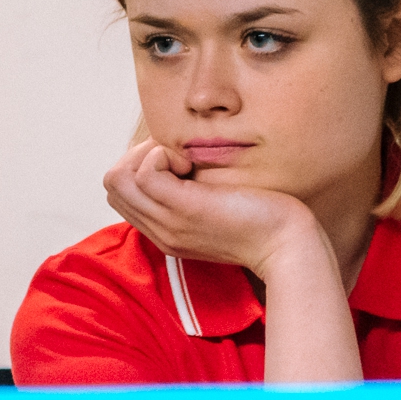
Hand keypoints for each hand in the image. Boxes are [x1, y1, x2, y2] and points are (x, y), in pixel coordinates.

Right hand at [101, 140, 322, 279]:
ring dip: (149, 155)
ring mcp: (169, 223)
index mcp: (166, 232)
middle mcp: (160, 231)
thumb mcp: (217, 207)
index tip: (177, 163)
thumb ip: (193, 193)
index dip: (140, 167)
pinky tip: (191, 164)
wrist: (287, 244)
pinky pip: (145, 173)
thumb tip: (181, 157)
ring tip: (185, 162)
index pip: (121, 195)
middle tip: (179, 158)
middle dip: (139, 157)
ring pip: (118, 178)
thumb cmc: (263, 218)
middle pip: (112, 185)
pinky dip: (162, 156)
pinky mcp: (185, 209)